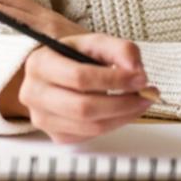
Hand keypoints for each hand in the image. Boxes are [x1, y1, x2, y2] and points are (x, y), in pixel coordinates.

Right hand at [0, 32, 153, 143]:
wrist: (60, 71)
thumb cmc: (77, 56)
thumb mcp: (97, 43)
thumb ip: (120, 49)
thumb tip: (137, 71)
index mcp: (40, 64)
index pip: (79, 77)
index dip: (114, 80)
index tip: (141, 78)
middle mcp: (34, 93)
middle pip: (83, 107)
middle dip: (122, 103)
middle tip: (146, 95)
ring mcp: (42, 118)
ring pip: (90, 126)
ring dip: (122, 116)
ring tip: (140, 103)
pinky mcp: (56, 135)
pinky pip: (90, 136)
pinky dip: (112, 125)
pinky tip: (121, 112)